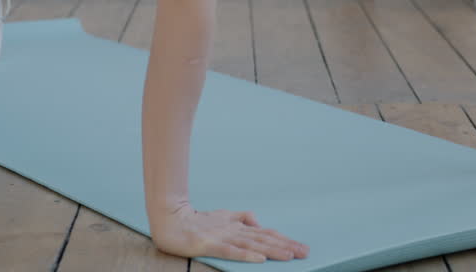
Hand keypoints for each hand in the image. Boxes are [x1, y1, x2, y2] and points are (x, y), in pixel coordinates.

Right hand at [151, 202, 308, 263]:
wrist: (171, 218)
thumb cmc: (197, 220)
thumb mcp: (223, 215)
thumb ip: (242, 217)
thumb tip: (258, 222)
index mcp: (238, 225)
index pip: (266, 233)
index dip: (284, 239)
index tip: (300, 246)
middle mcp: (234, 230)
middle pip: (264, 239)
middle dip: (286, 246)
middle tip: (304, 252)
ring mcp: (223, 237)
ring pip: (253, 245)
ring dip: (272, 250)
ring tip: (289, 255)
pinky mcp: (211, 244)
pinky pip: (232, 251)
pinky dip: (247, 255)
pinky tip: (260, 259)